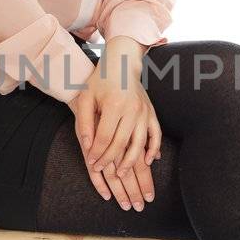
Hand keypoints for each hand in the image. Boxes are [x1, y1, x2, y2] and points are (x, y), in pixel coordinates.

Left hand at [69, 37, 162, 209]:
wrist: (122, 63)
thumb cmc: (99, 81)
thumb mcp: (86, 97)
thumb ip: (84, 122)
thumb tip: (87, 146)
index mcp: (114, 105)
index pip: (105, 138)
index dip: (97, 153)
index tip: (92, 163)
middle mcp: (132, 109)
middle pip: (122, 144)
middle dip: (112, 162)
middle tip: (105, 174)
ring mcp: (144, 112)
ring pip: (140, 143)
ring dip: (132, 162)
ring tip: (125, 176)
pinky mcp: (151, 112)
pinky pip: (155, 135)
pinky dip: (153, 149)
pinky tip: (148, 161)